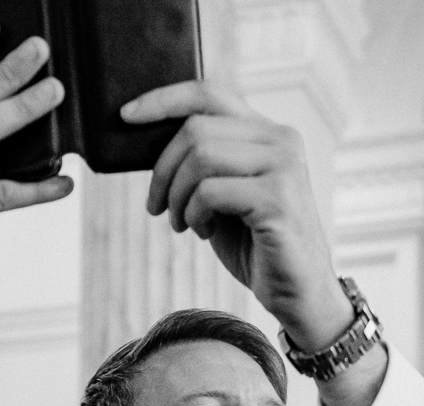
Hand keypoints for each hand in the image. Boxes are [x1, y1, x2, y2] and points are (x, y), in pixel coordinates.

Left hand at [122, 83, 350, 350]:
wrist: (297, 292)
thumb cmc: (256, 244)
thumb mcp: (225, 194)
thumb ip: (204, 163)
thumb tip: (149, 141)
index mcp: (268, 132)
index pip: (209, 94)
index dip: (163, 100)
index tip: (126, 116)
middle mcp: (281, 140)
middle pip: (196, 129)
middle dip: (163, 171)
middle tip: (158, 207)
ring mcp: (284, 167)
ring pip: (200, 157)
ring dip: (178, 196)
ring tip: (184, 224)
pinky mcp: (278, 199)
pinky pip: (210, 191)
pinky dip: (194, 215)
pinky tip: (205, 233)